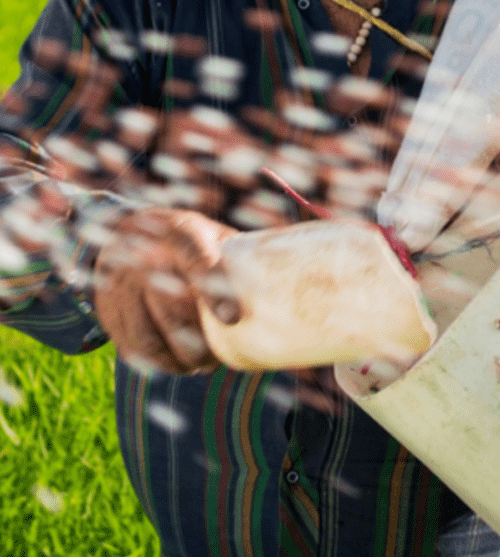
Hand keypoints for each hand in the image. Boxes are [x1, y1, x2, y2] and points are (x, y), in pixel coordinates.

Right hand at [93, 207, 240, 373]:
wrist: (120, 234)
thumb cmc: (186, 240)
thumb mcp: (209, 234)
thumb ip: (237, 257)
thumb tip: (295, 286)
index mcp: (178, 233)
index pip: (194, 256)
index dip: (212, 287)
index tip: (232, 317)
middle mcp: (144, 257)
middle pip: (172, 309)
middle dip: (200, 340)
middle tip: (221, 357)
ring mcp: (121, 287)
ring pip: (151, 338)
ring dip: (181, 360)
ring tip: (203, 364)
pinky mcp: (108, 315)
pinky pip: (136, 351)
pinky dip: (161, 362)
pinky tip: (179, 362)